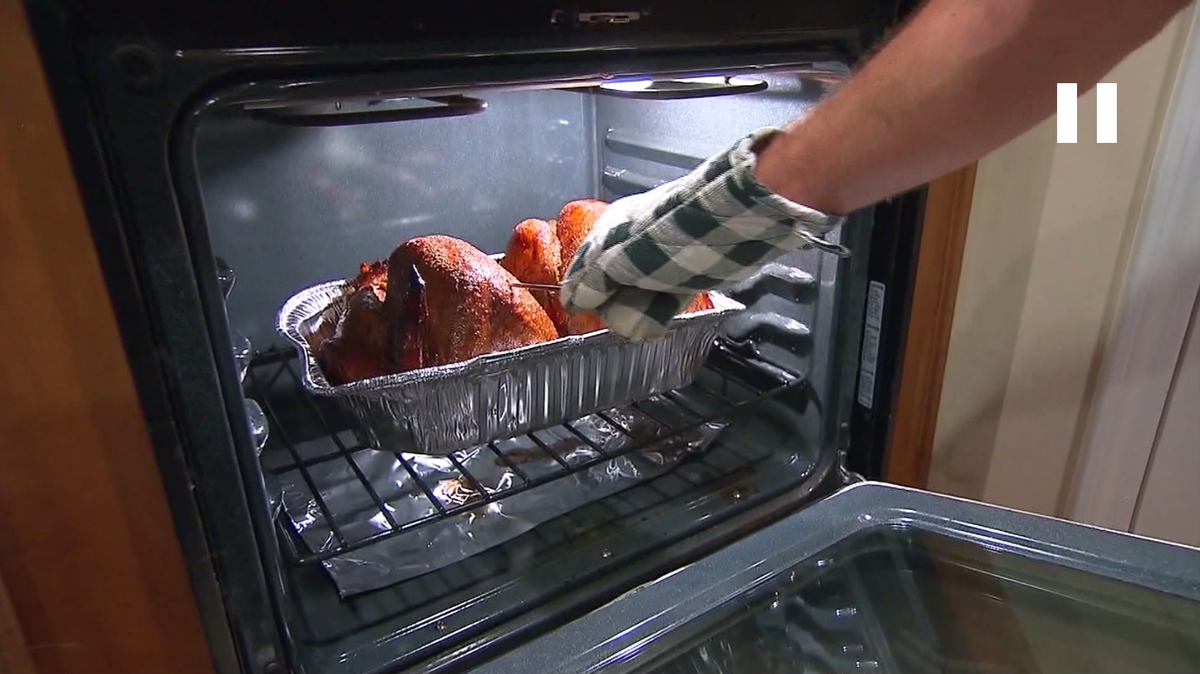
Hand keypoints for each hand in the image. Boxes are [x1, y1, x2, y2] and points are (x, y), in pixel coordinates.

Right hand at [560, 128, 846, 339]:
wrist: (733, 223)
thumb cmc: (671, 234)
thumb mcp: (622, 257)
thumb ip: (595, 281)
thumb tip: (574, 301)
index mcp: (612, 228)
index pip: (583, 266)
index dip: (581, 292)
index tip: (580, 314)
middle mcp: (633, 241)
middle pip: (610, 284)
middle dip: (614, 307)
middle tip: (622, 321)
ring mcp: (660, 257)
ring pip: (637, 294)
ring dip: (637, 312)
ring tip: (643, 325)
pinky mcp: (686, 273)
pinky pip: (663, 299)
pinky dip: (659, 313)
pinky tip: (658, 325)